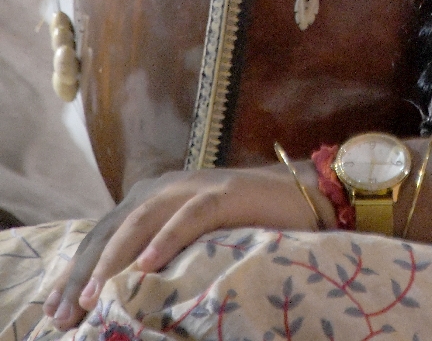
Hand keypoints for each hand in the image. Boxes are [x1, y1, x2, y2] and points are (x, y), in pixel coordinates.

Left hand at [42, 162, 334, 330]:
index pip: (104, 235)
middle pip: (114, 229)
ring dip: (116, 261)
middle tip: (68, 316)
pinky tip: (147, 267)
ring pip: (141, 221)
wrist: (302, 196)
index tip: (57, 313)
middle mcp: (166, 188)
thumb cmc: (245, 225)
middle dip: (86, 273)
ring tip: (97, 297)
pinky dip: (166, 240)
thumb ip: (158, 255)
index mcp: (152, 199)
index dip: (78, 273)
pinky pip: (189, 216)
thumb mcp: (191, 243)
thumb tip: (121, 297)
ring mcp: (194, 187)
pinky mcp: (224, 193)